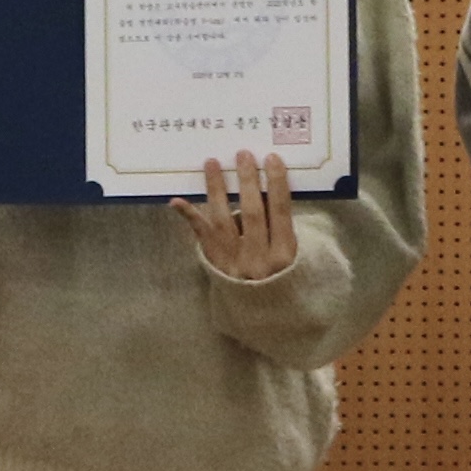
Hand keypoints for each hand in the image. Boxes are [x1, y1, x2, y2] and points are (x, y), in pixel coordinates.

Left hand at [180, 150, 299, 281]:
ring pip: (224, 219)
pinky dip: (189, 217)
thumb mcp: (293, 259)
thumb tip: (269, 190)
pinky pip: (201, 237)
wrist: (261, 316)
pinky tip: (177, 201)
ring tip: (212, 163)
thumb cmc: (280, 281)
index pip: (280, 212)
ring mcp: (233, 261)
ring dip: (217, 188)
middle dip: (248, 180)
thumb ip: (282, 229)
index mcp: (284, 255)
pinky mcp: (215, 263)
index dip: (276, 183)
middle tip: (243, 154)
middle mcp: (258, 258)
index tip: (272, 159)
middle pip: (253, 212)